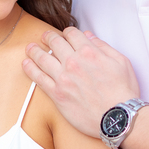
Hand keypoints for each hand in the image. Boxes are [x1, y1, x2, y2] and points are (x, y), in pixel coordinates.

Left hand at [23, 29, 139, 137]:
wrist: (118, 117)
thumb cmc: (123, 91)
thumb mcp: (121, 62)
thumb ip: (104, 47)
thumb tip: (89, 37)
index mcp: (90, 52)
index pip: (72, 34)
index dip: (68, 32)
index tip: (65, 35)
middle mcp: (74, 62)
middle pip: (55, 42)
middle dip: (48, 37)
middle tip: (45, 37)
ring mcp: (63, 78)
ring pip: (42, 58)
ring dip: (34, 50)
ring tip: (30, 48)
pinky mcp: (57, 94)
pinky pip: (38, 78)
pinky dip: (30, 69)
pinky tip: (26, 64)